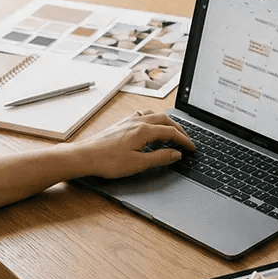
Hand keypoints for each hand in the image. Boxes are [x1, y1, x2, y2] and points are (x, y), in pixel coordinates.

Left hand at [74, 110, 194, 177]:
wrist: (85, 157)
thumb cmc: (108, 161)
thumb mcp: (138, 163)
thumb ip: (160, 157)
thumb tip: (175, 154)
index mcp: (144, 130)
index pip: (171, 132)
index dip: (184, 140)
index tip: (191, 148)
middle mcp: (137, 121)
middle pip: (165, 120)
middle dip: (178, 129)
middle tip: (186, 140)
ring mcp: (128, 121)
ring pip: (154, 115)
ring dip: (166, 122)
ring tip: (172, 132)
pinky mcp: (121, 124)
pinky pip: (142, 116)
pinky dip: (153, 120)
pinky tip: (150, 127)